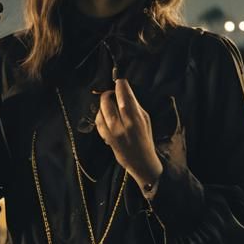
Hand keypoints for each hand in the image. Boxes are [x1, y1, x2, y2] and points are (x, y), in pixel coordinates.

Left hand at [95, 79, 162, 194]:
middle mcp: (121, 125)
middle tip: (112, 92)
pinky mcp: (105, 137)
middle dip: (109, 93)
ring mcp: (111, 132)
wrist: (141, 161)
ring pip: (100, 110)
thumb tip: (126, 91)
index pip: (124, 96)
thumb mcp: (146, 120)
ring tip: (110, 104)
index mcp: (135, 119)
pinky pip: (98, 121)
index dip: (120, 85)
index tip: (120, 81)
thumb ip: (135, 105)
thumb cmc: (145, 139)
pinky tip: (106, 115)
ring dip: (104, 104)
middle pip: (107, 101)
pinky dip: (100, 115)